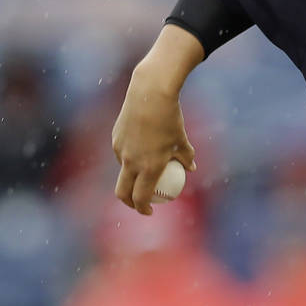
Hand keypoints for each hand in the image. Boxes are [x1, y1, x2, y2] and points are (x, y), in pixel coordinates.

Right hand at [111, 26, 203, 213]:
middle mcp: (130, 162)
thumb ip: (186, 156)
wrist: (149, 94)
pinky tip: (140, 148)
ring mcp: (120, 150)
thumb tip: (191, 168)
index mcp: (149, 167)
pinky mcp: (115, 138)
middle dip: (129, 202)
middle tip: (138, 203)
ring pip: (122, 171)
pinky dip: (129, 158)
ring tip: (143, 172)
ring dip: (131, 177)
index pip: (141, 197)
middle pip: (123, 192)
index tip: (149, 211)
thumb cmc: (170, 118)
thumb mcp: (182, 139)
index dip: (143, 208)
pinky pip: (121, 154)